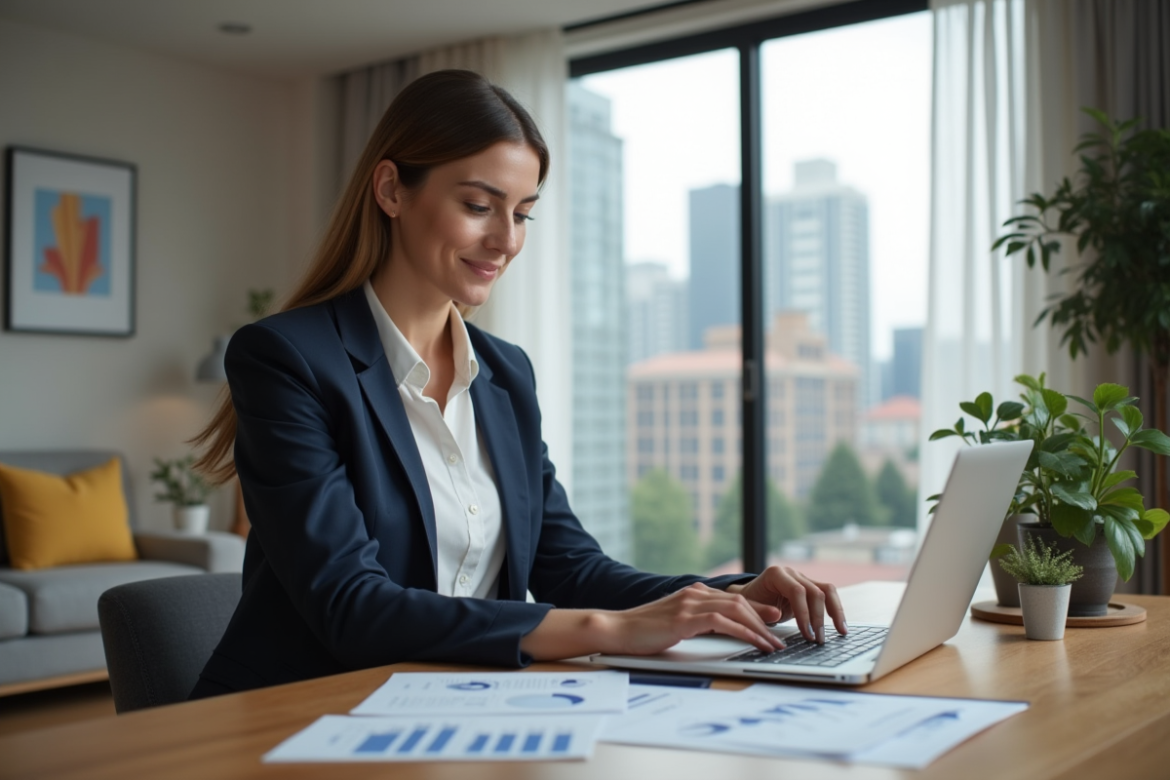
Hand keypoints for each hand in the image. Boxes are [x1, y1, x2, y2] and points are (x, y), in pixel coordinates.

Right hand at [595, 582, 786, 655]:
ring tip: (773, 644)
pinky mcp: (685, 619)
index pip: (732, 599)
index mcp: (693, 593)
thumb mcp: (673, 622)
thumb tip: (715, 628)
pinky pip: (723, 623)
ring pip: (736, 610)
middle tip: (780, 635)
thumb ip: (694, 620)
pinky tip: (755, 642)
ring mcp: (690, 604)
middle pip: (740, 602)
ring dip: (759, 628)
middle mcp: (695, 594)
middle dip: (763, 618)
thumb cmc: (642, 630)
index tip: (772, 620)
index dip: (756, 610)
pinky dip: (744, 632)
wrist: (617, 629)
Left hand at [727, 565, 846, 643]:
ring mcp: (803, 578)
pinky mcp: (810, 587)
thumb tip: (778, 614)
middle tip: (818, 640)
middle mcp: (792, 573)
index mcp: (776, 574)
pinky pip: (828, 595)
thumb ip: (760, 611)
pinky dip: (835, 609)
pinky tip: (840, 625)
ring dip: (835, 612)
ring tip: (841, 632)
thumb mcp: (748, 608)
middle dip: (818, 618)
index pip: (797, 591)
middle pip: (814, 591)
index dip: (804, 613)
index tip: (807, 634)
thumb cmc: (748, 603)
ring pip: (827, 590)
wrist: (750, 596)